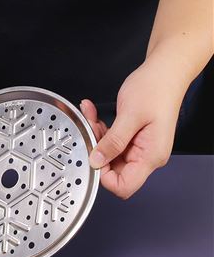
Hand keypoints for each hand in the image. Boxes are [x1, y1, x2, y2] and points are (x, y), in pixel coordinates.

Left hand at [80, 60, 184, 198]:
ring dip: (97, 138)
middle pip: (114, 171)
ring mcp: (139, 148)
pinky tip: (94, 114)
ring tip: (92, 117)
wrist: (165, 71)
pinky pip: (111, 142)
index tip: (93, 156)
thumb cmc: (156, 88)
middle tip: (90, 130)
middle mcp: (146, 156)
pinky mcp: (132, 139)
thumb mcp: (130, 115)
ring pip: (109, 155)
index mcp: (150, 156)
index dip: (104, 177)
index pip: (124, 186)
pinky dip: (101, 130)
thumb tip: (96, 162)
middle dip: (97, 152)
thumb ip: (113, 141)